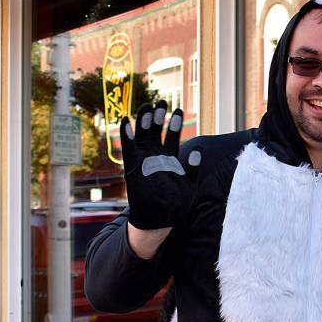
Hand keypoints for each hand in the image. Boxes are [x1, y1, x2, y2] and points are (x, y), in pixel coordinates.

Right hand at [121, 101, 196, 230]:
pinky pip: (128, 149)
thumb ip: (192, 168)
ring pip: (143, 136)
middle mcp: (155, 156)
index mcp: (169, 158)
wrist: (159, 220)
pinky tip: (125, 120)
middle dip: (158, 116)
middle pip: (156, 131)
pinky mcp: (132, 167)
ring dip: (144, 121)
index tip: (178, 110)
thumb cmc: (176, 205)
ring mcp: (143, 160)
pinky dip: (127, 135)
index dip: (174, 123)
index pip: (172, 136)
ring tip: (147, 106)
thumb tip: (196, 149)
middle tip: (161, 101)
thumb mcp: (190, 185)